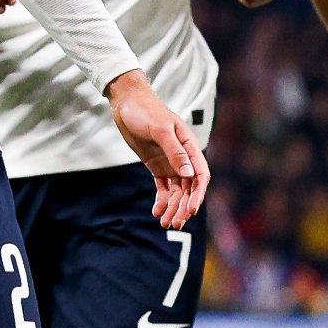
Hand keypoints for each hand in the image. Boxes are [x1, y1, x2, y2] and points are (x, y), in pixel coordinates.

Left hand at [106, 73, 205, 229]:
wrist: (127, 103)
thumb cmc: (146, 111)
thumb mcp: (160, 130)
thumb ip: (175, 151)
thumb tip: (188, 173)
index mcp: (190, 146)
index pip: (200, 175)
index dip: (198, 194)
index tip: (191, 210)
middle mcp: (183, 157)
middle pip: (189, 188)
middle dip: (184, 206)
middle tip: (176, 224)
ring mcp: (170, 163)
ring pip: (177, 191)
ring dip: (173, 208)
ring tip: (165, 224)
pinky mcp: (157, 166)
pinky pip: (163, 188)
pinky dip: (162, 201)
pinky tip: (156, 213)